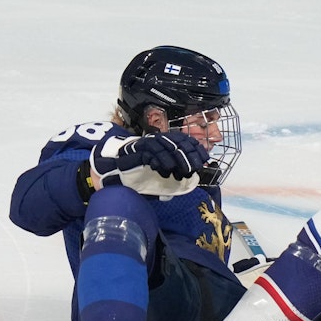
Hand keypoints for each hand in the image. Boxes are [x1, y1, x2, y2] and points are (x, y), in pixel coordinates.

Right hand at [90, 132, 208, 195]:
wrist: (115, 173)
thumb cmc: (141, 175)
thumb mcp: (162, 177)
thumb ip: (176, 176)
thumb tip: (193, 180)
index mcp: (164, 145)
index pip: (184, 140)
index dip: (195, 148)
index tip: (206, 159)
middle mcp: (156, 141)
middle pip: (177, 142)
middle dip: (188, 155)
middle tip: (195, 168)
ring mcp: (146, 144)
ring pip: (165, 145)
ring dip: (176, 159)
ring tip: (183, 173)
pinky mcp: (135, 150)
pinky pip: (150, 152)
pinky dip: (159, 161)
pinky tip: (165, 171)